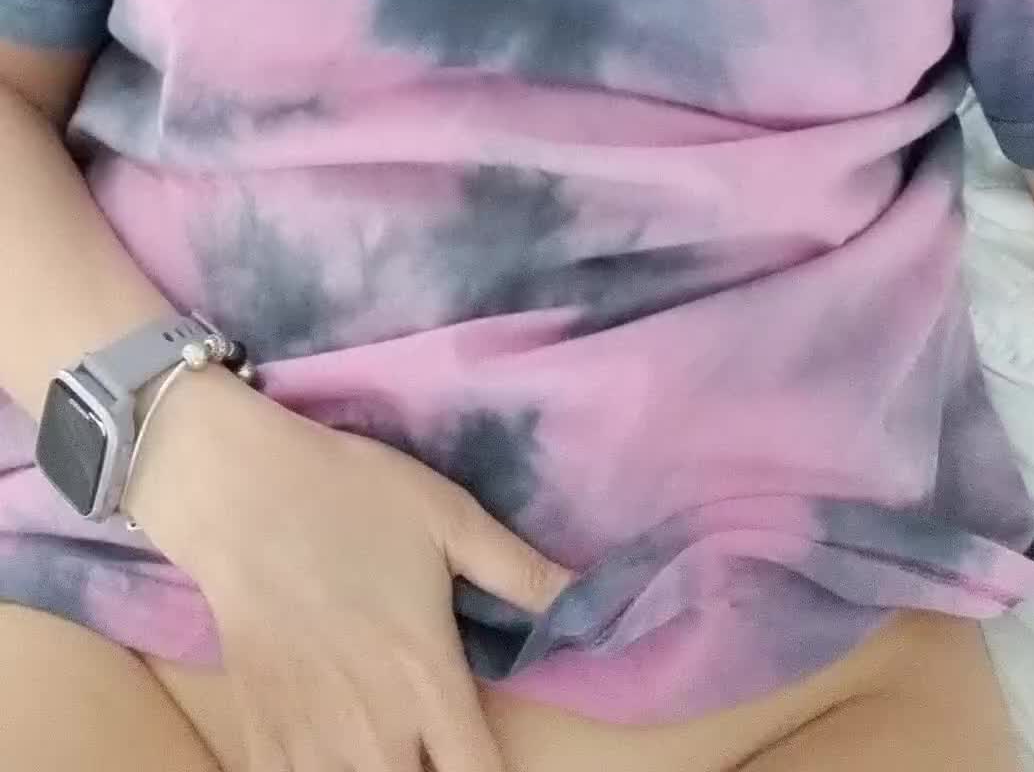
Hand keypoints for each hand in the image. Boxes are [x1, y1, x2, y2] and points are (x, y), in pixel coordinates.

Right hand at [136, 375, 573, 771]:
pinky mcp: (260, 734)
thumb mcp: (450, 518)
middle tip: (437, 741)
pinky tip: (331, 751)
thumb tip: (587, 600)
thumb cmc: (354, 496)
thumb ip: (520, 572)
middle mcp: (375, 728)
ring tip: (390, 746)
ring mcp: (311, 739)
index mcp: (428, 680)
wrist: (242, 492)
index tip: (486, 755)